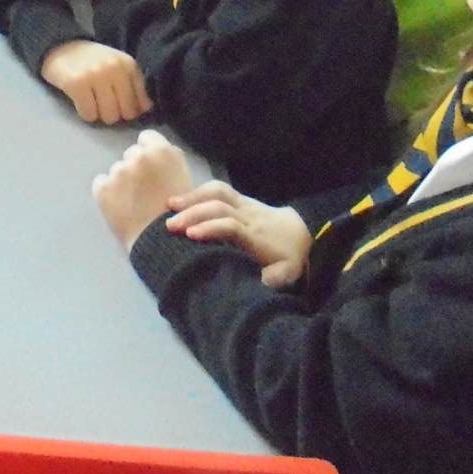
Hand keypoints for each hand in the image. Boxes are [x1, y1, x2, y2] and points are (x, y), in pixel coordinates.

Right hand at [40, 40, 151, 124]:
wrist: (61, 46)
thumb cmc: (93, 61)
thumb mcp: (118, 67)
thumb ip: (134, 85)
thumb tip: (146, 109)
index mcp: (128, 65)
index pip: (140, 103)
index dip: (130, 111)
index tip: (119, 106)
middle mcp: (115, 68)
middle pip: (125, 113)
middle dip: (115, 114)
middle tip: (103, 104)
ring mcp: (95, 75)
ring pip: (108, 116)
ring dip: (99, 115)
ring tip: (92, 102)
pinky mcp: (77, 83)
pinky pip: (88, 114)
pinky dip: (85, 113)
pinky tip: (81, 101)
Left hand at [92, 129, 193, 249]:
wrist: (163, 244)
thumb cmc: (180, 216)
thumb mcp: (184, 179)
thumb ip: (167, 162)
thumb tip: (153, 153)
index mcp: (163, 152)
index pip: (147, 138)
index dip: (148, 152)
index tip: (150, 168)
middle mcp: (140, 157)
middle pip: (131, 153)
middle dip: (135, 167)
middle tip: (143, 190)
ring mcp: (120, 172)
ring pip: (116, 170)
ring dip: (121, 181)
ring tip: (133, 203)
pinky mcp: (103, 188)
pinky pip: (101, 184)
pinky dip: (106, 193)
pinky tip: (119, 207)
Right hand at [165, 184, 312, 286]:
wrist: (303, 233)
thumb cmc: (288, 257)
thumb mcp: (286, 273)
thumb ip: (273, 279)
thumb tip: (258, 284)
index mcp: (256, 236)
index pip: (231, 226)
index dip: (211, 228)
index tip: (190, 235)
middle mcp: (248, 215)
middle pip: (219, 206)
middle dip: (193, 213)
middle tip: (170, 224)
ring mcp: (244, 203)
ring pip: (218, 192)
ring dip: (193, 196)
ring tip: (170, 205)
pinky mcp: (240, 198)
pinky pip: (219, 188)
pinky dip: (198, 190)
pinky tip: (181, 199)